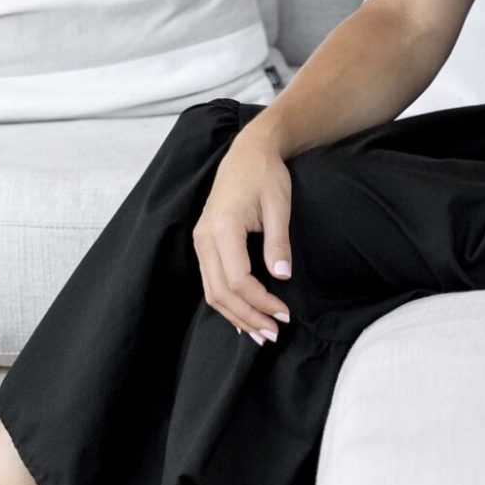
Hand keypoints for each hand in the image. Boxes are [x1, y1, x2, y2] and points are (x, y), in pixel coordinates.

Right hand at [192, 126, 294, 342]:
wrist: (248, 150)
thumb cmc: (266, 174)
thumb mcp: (278, 206)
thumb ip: (278, 243)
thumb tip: (282, 278)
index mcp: (223, 226)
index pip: (238, 280)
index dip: (261, 302)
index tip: (284, 314)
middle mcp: (204, 237)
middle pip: (221, 292)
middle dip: (247, 317)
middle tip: (273, 334)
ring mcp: (200, 240)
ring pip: (212, 291)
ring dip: (236, 315)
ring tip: (260, 333)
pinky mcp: (203, 242)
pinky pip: (211, 281)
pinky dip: (226, 302)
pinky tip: (243, 315)